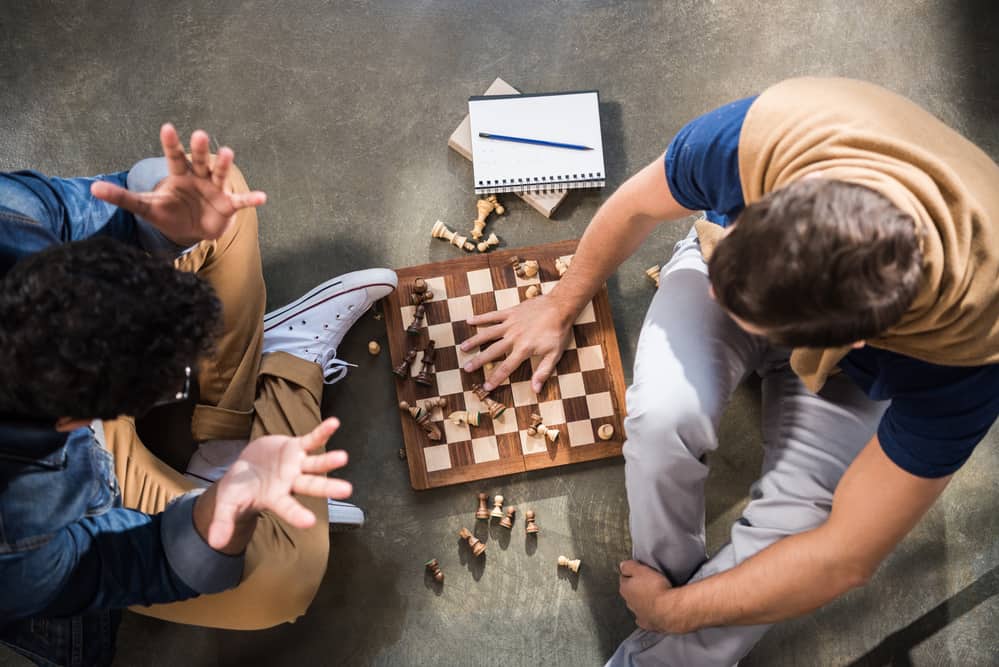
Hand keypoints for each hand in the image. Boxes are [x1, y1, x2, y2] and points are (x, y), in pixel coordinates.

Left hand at [90, 123, 266, 245]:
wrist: (192, 230)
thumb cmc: (169, 214)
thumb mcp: (145, 207)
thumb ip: (122, 197)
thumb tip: (92, 189)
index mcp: (178, 175)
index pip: (173, 157)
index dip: (171, 144)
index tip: (168, 128)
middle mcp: (199, 177)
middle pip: (199, 160)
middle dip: (200, 149)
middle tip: (199, 134)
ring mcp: (215, 190)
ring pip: (219, 174)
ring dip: (224, 165)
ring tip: (228, 153)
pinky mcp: (228, 205)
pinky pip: (241, 201)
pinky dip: (251, 199)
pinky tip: (263, 197)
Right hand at [205, 418, 350, 550]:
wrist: (244, 470)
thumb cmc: (239, 491)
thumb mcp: (227, 505)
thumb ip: (223, 521)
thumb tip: (214, 543)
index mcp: (275, 499)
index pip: (287, 508)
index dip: (297, 514)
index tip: (309, 522)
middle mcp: (291, 483)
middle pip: (311, 486)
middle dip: (327, 488)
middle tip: (346, 490)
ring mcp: (296, 465)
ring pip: (315, 464)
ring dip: (329, 460)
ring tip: (343, 457)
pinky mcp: (295, 448)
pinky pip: (311, 440)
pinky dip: (322, 432)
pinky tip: (334, 423)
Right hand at [459, 294, 573, 391]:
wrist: (560, 307)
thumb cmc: (559, 332)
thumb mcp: (555, 354)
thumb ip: (543, 371)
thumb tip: (535, 389)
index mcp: (523, 349)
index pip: (506, 367)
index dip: (495, 378)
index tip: (486, 387)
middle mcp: (513, 337)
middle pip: (492, 351)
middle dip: (478, 361)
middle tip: (466, 368)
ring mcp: (510, 324)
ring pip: (488, 333)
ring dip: (475, 341)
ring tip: (462, 347)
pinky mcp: (511, 312)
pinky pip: (492, 315)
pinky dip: (481, 318)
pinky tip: (469, 320)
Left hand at [619, 560, 675, 633]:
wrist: (670, 610)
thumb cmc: (657, 589)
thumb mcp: (642, 570)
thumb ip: (630, 566)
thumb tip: (623, 566)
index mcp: (625, 589)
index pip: (624, 578)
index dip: (632, 573)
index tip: (640, 572)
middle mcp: (629, 603)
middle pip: (630, 593)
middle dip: (637, 588)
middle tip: (648, 583)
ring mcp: (638, 614)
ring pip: (637, 605)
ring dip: (643, 601)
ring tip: (654, 596)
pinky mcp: (648, 624)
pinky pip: (646, 618)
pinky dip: (649, 615)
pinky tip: (654, 612)